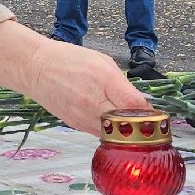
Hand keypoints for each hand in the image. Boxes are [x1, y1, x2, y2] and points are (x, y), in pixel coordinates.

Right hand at [0, 21, 147, 132]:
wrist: (35, 68)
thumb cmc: (69, 59)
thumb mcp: (103, 62)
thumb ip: (123, 85)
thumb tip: (141, 105)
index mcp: (104, 80)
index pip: (135, 107)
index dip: (150, 116)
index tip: (159, 119)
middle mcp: (93, 102)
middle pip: (126, 126)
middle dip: (140, 128)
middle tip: (150, 127)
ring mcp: (83, 117)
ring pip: (113, 135)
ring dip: (125, 133)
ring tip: (133, 128)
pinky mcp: (76, 125)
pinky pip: (100, 134)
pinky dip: (110, 132)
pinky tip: (113, 125)